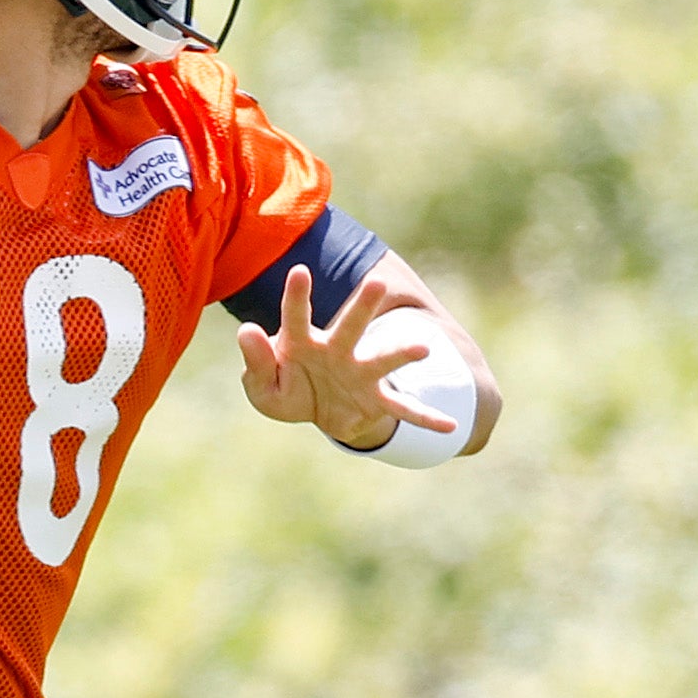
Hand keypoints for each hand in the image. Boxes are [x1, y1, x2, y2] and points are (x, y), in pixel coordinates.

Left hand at [237, 269, 461, 449]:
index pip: (297, 315)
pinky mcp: (375, 401)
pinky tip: (450, 426)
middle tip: (377, 283)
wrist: (318, 412)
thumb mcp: (262, 386)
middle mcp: (337, 350)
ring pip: (382, 361)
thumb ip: (256, 361)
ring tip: (424, 347)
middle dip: (363, 306)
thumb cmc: (286, 388)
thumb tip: (247, 331)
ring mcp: (360, 374)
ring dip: (402, 354)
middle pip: (351, 325)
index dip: (297, 295)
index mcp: (303, 341)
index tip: (299, 271)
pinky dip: (425, 418)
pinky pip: (402, 410)